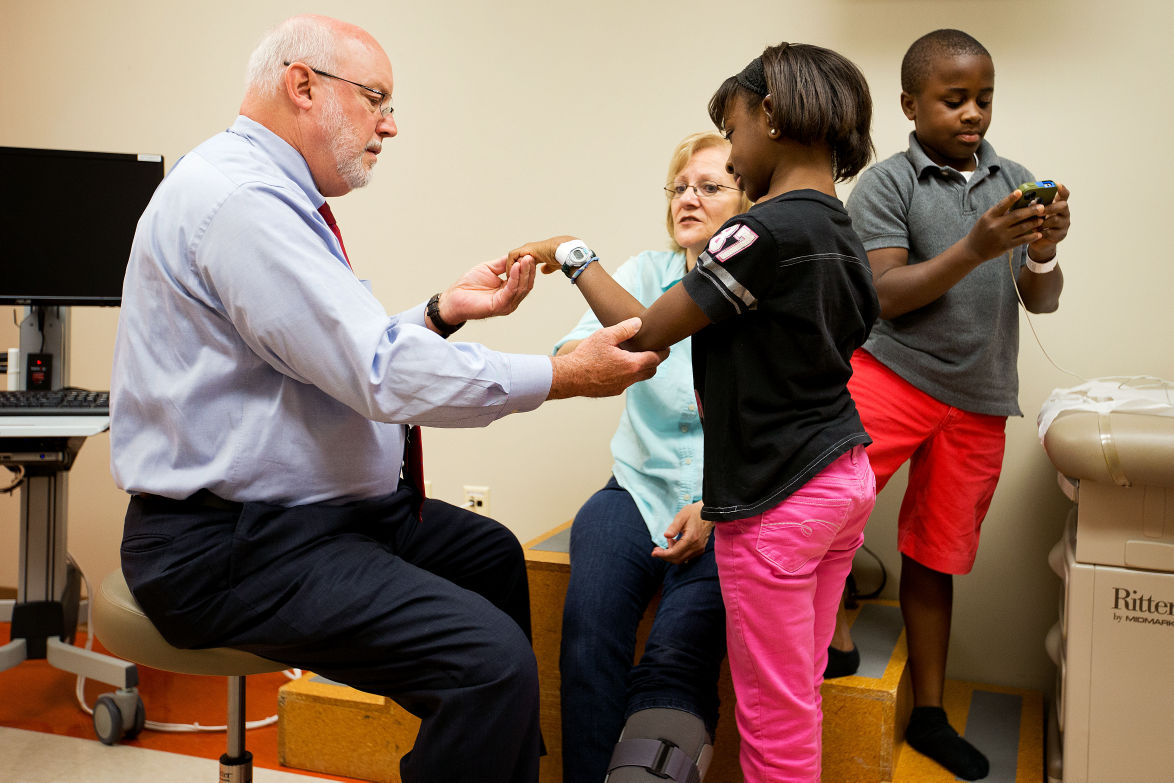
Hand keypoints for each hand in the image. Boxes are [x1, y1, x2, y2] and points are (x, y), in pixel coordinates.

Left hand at [438, 254, 535, 323]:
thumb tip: (517, 255)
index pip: (524, 279)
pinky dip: (514, 278)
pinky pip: (510, 291)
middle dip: (528, 269)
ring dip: (524, 272)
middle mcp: (510, 299)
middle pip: (526, 284)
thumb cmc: (468, 285)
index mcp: (509, 291)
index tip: (529, 254)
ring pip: (520, 288)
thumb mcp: (489, 269)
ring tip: (525, 259)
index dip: (527, 267)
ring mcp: (506, 304)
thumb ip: (503, 264)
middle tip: (531, 256)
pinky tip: (515, 267)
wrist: (454, 298)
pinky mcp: (499, 306)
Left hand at [507, 235, 578, 275]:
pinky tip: (511, 274)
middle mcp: (529, 249)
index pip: (521, 261)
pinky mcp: (525, 249)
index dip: (518, 270)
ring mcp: (527, 248)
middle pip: (514, 259)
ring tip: (508, 279)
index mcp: (534, 252)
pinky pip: (512, 256)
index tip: (515, 280)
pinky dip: (511, 265)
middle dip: (511, 270)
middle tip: (508, 280)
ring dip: (510, 268)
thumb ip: (547, 267)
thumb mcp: (552, 264)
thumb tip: (543, 270)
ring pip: (511, 257)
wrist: (564, 252)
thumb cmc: (562, 257)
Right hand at [547, 317, 666, 398]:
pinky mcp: (612, 392)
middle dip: (654, 361)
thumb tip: (638, 323)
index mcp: (632, 364)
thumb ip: (625, 329)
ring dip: (640, 368)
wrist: (569, 377)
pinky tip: (617, 366)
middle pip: (651, 371)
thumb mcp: (605, 336)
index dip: (663, 352)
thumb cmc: (586, 356)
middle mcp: (629, 378)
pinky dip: (627, 374)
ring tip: (633, 356)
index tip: (665, 347)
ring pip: (638, 378)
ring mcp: (621, 387)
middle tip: (652, 351)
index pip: (656, 359)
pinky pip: (626, 383)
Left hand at [651, 502, 711, 564]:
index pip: (674, 553)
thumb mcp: (682, 516)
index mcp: (691, 539)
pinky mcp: (700, 549)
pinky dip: (678, 552)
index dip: (662, 554)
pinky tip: (676, 542)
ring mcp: (699, 549)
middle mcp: (696, 547)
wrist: (709, 513)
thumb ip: (674, 527)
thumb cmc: (694, 512)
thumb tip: (666, 535)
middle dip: (665, 556)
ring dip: (672, 553)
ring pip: (681, 559)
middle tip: (657, 549)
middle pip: (677, 559)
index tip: (653, 552)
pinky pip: (686, 556)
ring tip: (670, 540)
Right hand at [961, 189, 1047, 265]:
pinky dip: (1031, 237)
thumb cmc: (981, 231)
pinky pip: (1022, 240)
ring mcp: (1001, 236)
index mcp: (989, 217)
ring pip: (1022, 228)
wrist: (973, 250)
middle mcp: (995, 226)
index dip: (1011, 198)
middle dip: (1031, 211)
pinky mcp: (1005, 246)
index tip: (1020, 192)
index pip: (1001, 205)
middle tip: (1042, 207)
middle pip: (1016, 216)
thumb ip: (999, 212)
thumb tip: (1017, 202)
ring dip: (1033, 223)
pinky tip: (1038, 234)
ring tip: (1041, 219)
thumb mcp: (986, 219)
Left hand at [1028, 183, 1070, 261]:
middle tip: (1039, 211)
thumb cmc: (1035, 223)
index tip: (1057, 184)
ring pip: (1055, 220)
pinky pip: (1050, 232)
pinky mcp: (1060, 235)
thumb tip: (1025, 200)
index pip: (1064, 194)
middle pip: (1063, 206)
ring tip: (1033, 224)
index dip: (1062, 189)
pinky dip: (1040, 232)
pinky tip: (1034, 232)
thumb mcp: (1035, 212)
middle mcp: (1064, 212)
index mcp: (1059, 204)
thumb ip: (1034, 205)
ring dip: (1042, 221)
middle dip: (1049, 207)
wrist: (1039, 241)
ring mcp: (1064, 224)